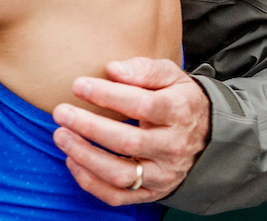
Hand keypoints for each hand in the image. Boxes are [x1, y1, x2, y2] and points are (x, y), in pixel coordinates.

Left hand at [52, 58, 210, 204]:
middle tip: (60, 112)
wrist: (205, 136)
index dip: (108, 96)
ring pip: (121, 175)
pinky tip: (71, 160)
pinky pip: (117, 196)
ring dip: (85, 157)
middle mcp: (172, 147)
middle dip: (89, 127)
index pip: (143, 106)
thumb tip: (113, 70)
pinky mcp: (150, 192)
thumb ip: (143, 69)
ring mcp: (162, 174)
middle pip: (129, 142)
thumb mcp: (170, 75)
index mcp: (178, 113)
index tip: (78, 85)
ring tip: (60, 135)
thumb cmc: (176, 98)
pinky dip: (90, 182)